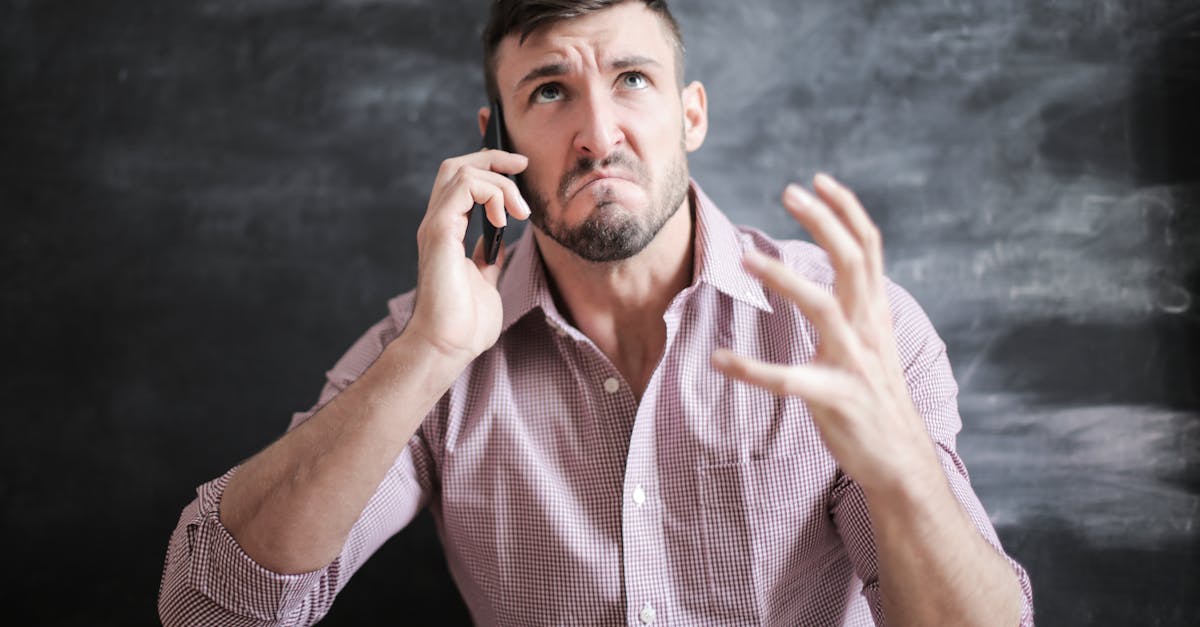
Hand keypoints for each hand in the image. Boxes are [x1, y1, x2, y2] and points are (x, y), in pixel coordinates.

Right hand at [404, 149, 530, 365]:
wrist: (447, 347)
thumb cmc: (463, 324)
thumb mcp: (485, 282)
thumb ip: (488, 259)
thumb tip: (498, 243)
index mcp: (447, 233)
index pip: (462, 182)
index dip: (490, 167)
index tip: (520, 170)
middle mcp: (438, 224)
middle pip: (456, 165)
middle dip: (493, 157)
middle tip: (522, 165)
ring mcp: (436, 226)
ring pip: (461, 170)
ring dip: (499, 182)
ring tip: (520, 212)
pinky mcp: (439, 232)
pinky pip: (464, 187)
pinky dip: (491, 193)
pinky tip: (505, 220)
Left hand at [711, 173, 940, 493]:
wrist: (901, 461)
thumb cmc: (876, 398)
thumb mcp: (872, 343)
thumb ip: (858, 307)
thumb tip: (840, 271)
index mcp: (875, 314)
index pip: (868, 248)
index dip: (847, 210)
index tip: (818, 180)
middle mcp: (869, 330)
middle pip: (852, 261)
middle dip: (823, 222)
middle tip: (789, 192)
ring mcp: (854, 363)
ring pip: (823, 308)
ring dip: (785, 280)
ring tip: (745, 260)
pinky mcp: (836, 399)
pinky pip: (790, 381)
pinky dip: (753, 370)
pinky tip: (720, 361)